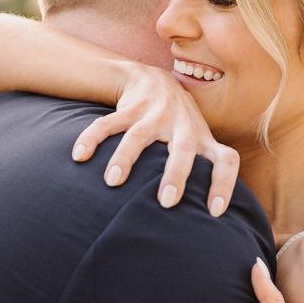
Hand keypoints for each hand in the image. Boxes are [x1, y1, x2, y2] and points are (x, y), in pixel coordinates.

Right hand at [71, 63, 239, 216]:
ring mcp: (154, 115)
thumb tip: (210, 223)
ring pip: (139, 136)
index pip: (225, 160)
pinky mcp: (128, 109)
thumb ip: (205, 172)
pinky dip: (91, 139)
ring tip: (112, 182)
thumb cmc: (180, 126)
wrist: (154, 78)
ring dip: (126, 158)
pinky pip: (107, 124)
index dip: (224, 184)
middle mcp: (181, 125)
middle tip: (167, 202)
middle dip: (175, 175)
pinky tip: (78, 156)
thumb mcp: (199, 141)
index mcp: (202, 139)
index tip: (215, 212)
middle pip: (183, 149)